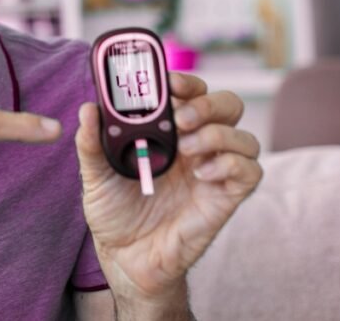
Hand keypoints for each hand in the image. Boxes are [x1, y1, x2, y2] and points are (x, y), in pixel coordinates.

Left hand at [75, 72, 261, 302]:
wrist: (125, 257)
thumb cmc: (114, 212)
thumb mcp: (95, 175)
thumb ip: (91, 143)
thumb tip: (88, 109)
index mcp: (168, 133)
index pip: (192, 93)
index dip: (187, 82)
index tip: (169, 82)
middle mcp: (196, 146)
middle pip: (227, 105)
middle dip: (208, 104)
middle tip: (181, 118)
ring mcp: (214, 171)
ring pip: (244, 136)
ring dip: (218, 134)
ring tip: (187, 149)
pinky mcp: (226, 198)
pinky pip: (250, 172)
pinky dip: (231, 164)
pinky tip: (202, 174)